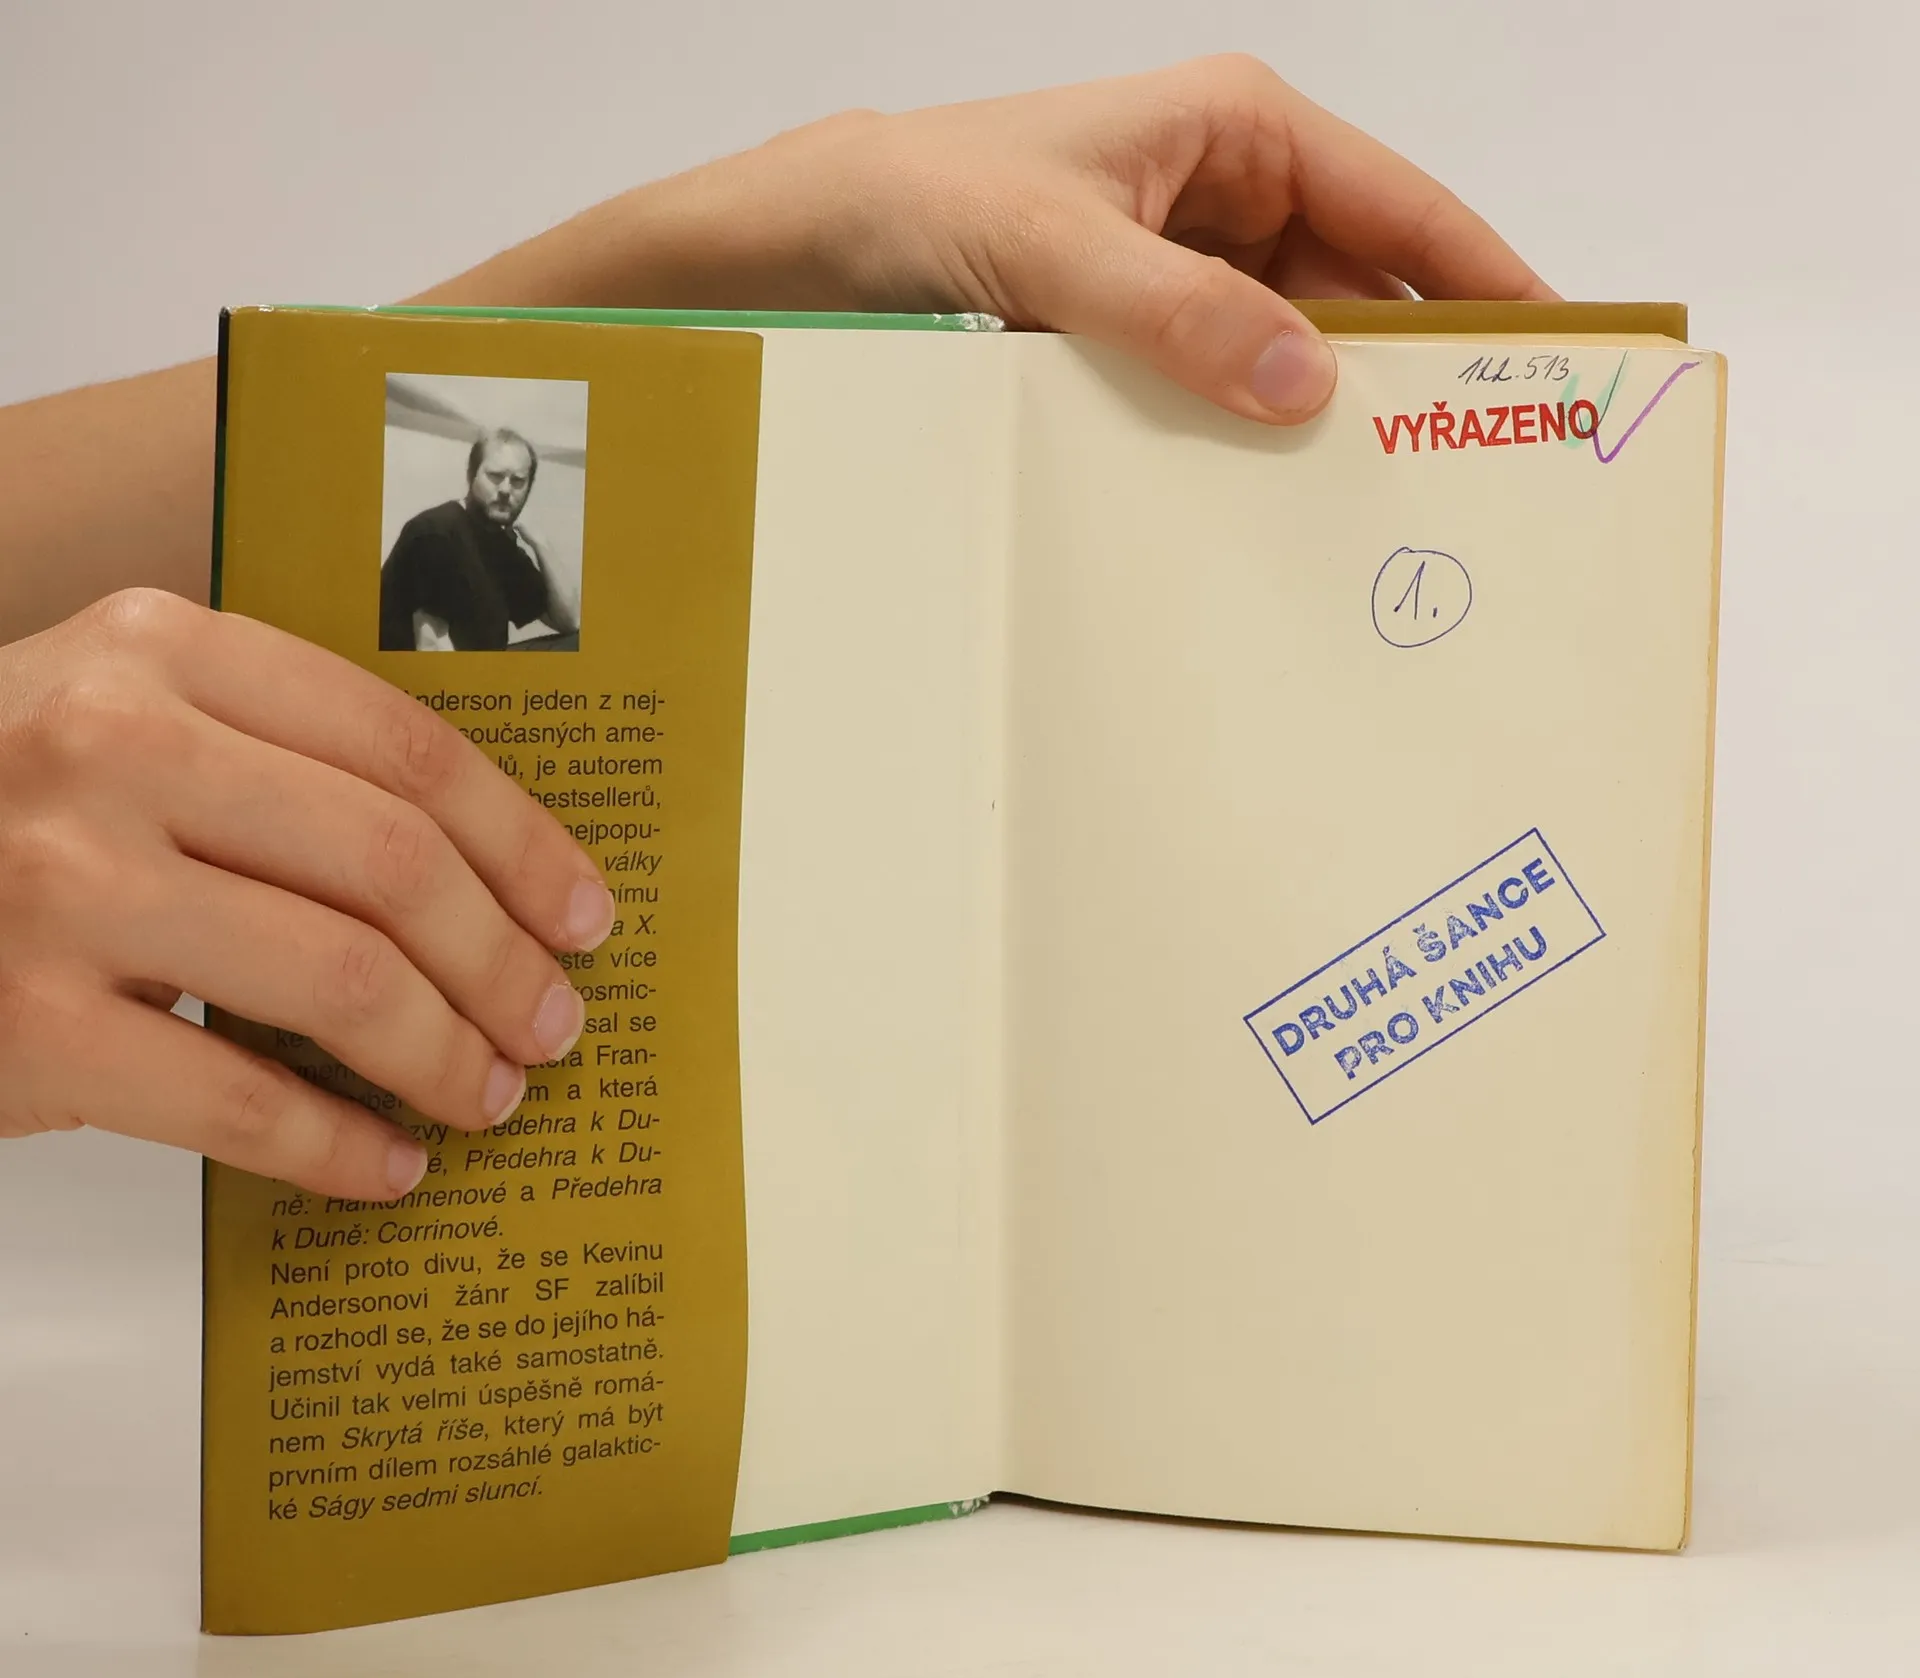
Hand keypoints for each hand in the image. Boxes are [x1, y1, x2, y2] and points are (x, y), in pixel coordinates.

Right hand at [0, 590, 616, 1197]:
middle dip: (505, 964)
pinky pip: (241, 1100)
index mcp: (159, 651)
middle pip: (394, 867)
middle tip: (554, 1024)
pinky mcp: (26, 1026)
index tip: (583, 913)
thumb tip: (481, 879)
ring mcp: (60, 887)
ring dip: (446, 1057)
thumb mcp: (119, 718)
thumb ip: (272, 756)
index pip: (404, 748)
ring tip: (490, 1095)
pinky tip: (388, 1164)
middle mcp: (108, 745)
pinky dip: (341, 1147)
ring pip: (341, 981)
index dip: (523, 844)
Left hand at [441, 54, 1554, 426]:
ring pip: (1291, 353)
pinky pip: (1219, 392)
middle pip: (1361, 292)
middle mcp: (1224, 199)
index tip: (1559, 363)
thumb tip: (1305, 382)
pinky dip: (1244, 442)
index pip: (1404, 212)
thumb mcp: (1051, 249)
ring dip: (1321, 423)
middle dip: (1410, 375)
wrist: (795, 249)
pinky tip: (1264, 509)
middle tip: (1472, 481)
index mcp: (1237, 133)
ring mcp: (1182, 276)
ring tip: (1377, 518)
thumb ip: (1178, 313)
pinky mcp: (1135, 343)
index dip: (1490, 282)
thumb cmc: (914, 201)